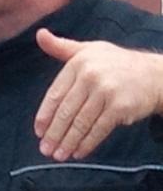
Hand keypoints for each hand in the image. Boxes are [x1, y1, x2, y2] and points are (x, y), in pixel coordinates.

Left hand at [33, 31, 162, 159]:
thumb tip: (40, 34)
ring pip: (80, 123)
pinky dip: (87, 144)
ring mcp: (106, 91)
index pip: (55, 94)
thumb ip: (62, 47)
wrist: (153, 74)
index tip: (38, 132)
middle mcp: (91, 75)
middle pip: (66, 111)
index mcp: (79, 62)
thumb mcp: (88, 50)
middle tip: (45, 150)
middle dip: (54, 134)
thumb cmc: (116, 63)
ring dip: (68, 143)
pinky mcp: (120, 107)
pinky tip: (78, 153)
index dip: (45, 116)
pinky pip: (98, 130)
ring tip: (59, 156)